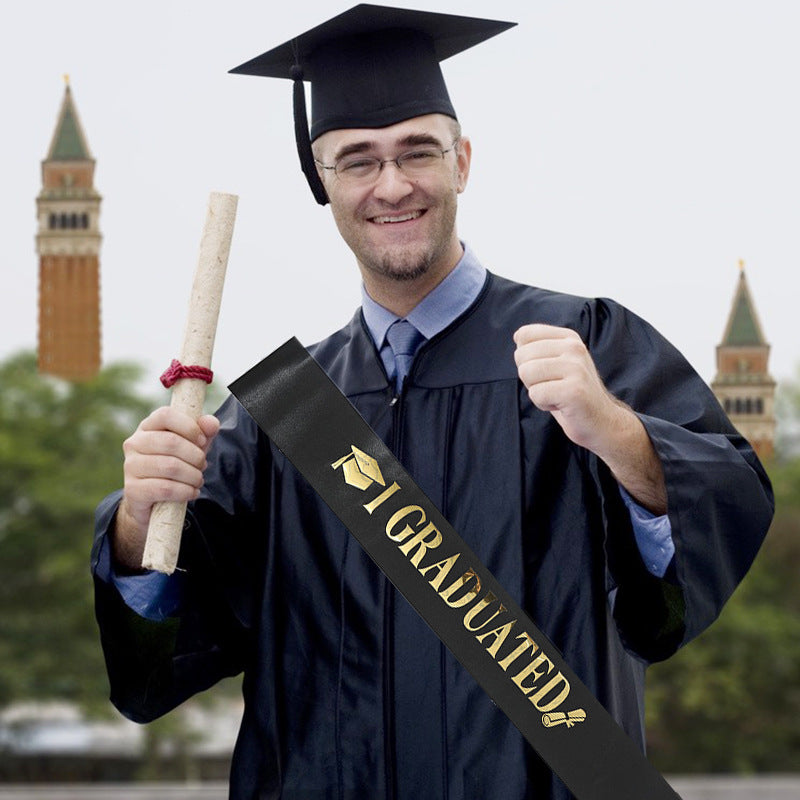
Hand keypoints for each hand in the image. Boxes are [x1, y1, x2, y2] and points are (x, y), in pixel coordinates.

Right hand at [112, 407, 219, 569]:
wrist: (152, 500)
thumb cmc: (174, 465)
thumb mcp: (191, 446)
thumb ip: (203, 432)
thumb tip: (211, 423)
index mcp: (147, 427)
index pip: (165, 415)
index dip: (188, 426)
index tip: (202, 440)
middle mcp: (134, 443)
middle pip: (171, 442)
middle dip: (195, 456)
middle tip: (203, 465)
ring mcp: (130, 466)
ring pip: (170, 467)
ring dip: (193, 476)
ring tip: (198, 480)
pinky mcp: (132, 489)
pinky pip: (165, 489)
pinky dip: (185, 491)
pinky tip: (192, 492)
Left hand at [513, 324, 622, 452]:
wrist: (601, 421)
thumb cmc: (571, 393)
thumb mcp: (556, 363)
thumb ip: (537, 348)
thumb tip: (517, 336)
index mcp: (569, 338)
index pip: (524, 334)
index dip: (525, 358)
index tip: (546, 371)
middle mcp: (574, 348)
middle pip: (521, 356)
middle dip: (530, 377)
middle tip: (553, 386)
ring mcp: (576, 368)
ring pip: (526, 373)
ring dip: (536, 391)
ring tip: (557, 395)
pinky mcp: (574, 390)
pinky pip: (536, 394)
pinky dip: (543, 404)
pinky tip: (561, 405)